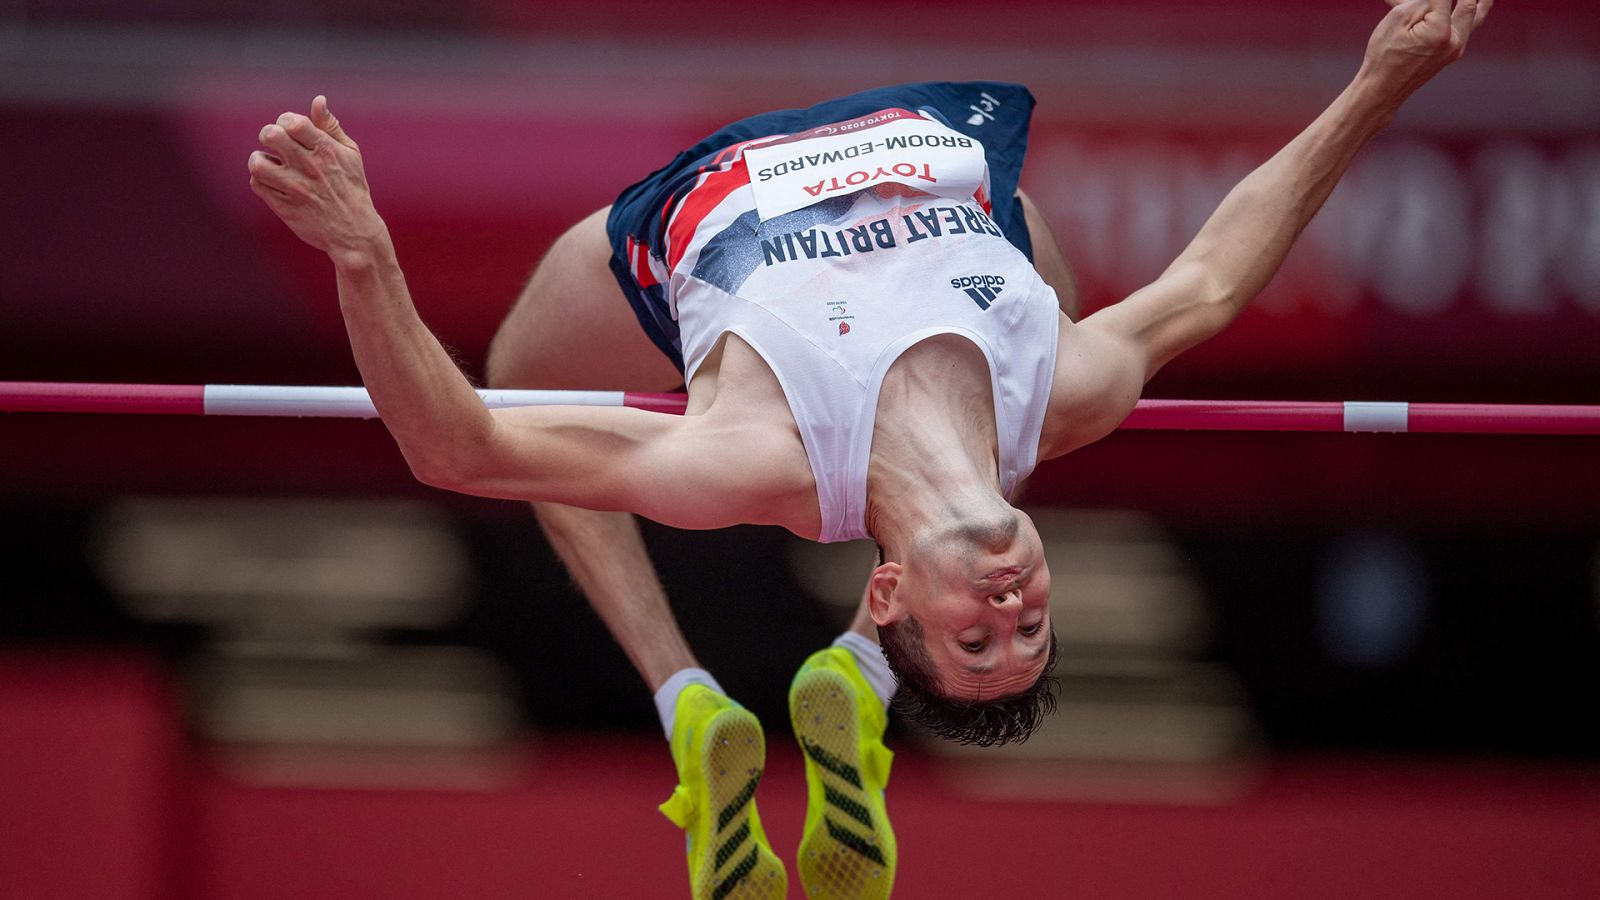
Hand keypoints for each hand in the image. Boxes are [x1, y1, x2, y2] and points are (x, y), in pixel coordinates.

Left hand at [248, 96, 387, 263]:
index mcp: (326, 151)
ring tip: (271, 165)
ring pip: (258, 163)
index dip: (285, 121)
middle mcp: (310, 168)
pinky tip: (274, 184)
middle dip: (268, 135)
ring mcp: (296, 189)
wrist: (354, 232)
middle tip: (275, 145)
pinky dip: (261, 181)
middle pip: (271, 136)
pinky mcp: (285, 208)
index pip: (293, 122)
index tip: (290, 130)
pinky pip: (257, 185)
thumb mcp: (350, 154)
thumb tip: (318, 100)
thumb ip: (330, 126)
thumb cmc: (352, 187)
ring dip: (260, 161)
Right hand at [1359, 0, 1491, 104]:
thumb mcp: (1397, 18)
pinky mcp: (1451, 55)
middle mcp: (1455, 41)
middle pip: (1469, 6)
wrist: (1383, 90)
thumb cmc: (1384, 55)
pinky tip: (1474, 8)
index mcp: (1441, 30)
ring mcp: (1455, 50)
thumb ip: (1422, 1)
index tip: (1416, 1)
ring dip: (1482, 3)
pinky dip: (1464, 15)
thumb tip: (1437, 2)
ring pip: (1474, 18)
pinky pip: (1464, 29)